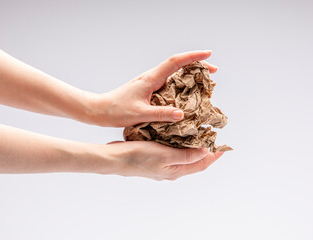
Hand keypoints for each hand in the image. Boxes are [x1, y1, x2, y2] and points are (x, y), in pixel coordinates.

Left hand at [85, 50, 217, 126]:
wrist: (99, 110)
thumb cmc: (116, 111)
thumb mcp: (140, 114)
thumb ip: (161, 114)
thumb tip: (182, 114)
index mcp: (151, 79)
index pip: (175, 62)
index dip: (193, 57)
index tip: (208, 55)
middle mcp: (151, 77)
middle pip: (177, 65)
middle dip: (197, 65)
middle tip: (213, 71)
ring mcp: (150, 83)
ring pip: (174, 73)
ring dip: (190, 74)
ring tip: (204, 81)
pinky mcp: (148, 89)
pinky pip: (169, 83)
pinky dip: (181, 84)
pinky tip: (186, 93)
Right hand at [105, 141, 223, 180]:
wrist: (116, 158)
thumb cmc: (139, 157)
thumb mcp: (165, 156)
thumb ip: (186, 155)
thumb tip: (204, 152)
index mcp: (175, 171)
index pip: (200, 165)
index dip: (213, 157)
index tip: (223, 148)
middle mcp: (171, 170)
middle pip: (194, 162)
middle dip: (205, 152)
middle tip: (213, 139)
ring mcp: (162, 165)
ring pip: (184, 156)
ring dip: (193, 148)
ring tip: (200, 136)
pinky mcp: (155, 158)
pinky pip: (173, 152)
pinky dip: (180, 144)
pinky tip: (179, 136)